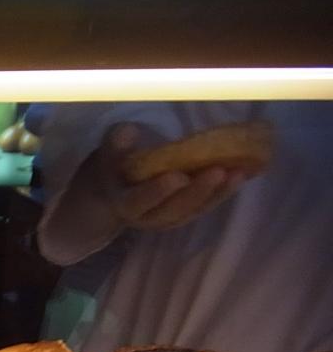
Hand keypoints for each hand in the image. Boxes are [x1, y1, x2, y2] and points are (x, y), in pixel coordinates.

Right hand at [90, 123, 247, 230]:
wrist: (118, 189)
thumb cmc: (116, 165)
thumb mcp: (110, 152)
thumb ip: (117, 143)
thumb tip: (130, 132)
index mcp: (124, 202)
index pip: (138, 201)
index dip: (157, 191)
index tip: (178, 176)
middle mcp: (147, 217)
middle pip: (173, 210)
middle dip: (197, 192)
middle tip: (218, 171)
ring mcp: (168, 218)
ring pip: (194, 211)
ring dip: (217, 194)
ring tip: (238, 173)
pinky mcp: (185, 214)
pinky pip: (205, 206)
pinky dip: (223, 193)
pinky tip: (241, 176)